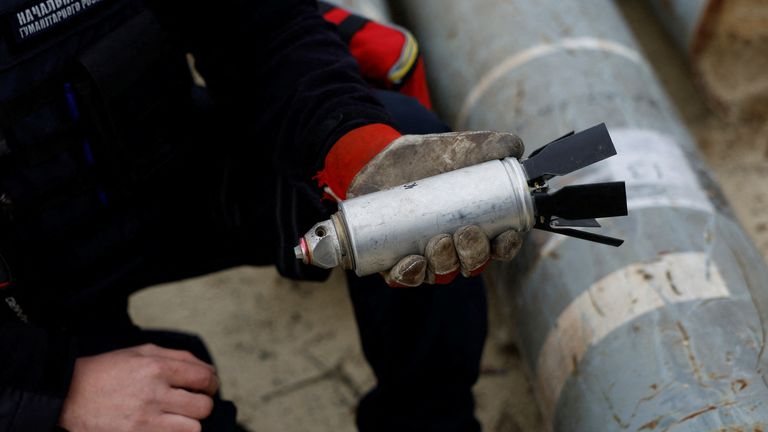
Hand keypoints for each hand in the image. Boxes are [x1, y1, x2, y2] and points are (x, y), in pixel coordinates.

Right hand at [59, 344, 218, 431]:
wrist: (68, 395)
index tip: (208, 388)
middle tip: (193, 403)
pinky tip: (166, 426)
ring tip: (178, 417)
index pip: (205, 378)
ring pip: (193, 428)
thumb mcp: (142, 351)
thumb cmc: (108, 370)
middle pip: (203, 406)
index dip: (212, 384)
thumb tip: (209, 370)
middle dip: (203, 405)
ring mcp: (145, 419)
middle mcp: (154, 393)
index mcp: (157, 367)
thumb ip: (179, 357)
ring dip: (189, 423)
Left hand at [348, 130, 525, 286]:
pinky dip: (409, 275)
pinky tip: (412, 262)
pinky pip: (402, 278)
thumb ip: (492, 144)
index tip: (504, 237)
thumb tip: (517, 149)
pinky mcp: (392, 259)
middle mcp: (453, 248)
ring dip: (444, 264)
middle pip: (471, 264)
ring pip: (440, 273)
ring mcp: (424, 256)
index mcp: (477, 227)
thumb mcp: (461, 147)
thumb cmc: (429, 155)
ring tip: (439, 242)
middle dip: (473, 255)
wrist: (383, 155)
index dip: (505, 247)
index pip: (498, 247)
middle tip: (465, 233)